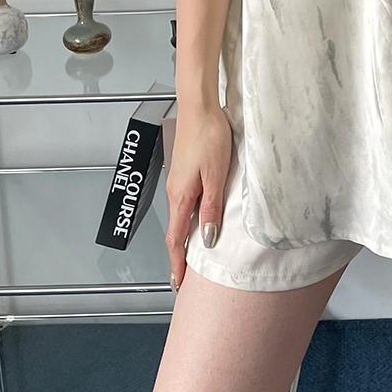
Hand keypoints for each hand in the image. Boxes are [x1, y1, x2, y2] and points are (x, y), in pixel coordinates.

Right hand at [164, 100, 232, 290]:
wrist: (199, 108)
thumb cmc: (209, 137)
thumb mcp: (216, 176)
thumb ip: (211, 208)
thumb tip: (207, 238)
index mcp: (181, 196)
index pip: (175, 239)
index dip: (177, 263)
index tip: (179, 284)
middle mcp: (175, 191)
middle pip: (175, 231)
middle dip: (179, 256)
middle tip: (184, 277)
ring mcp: (178, 181)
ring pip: (180, 216)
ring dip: (184, 238)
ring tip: (192, 255)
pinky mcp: (185, 171)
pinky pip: (184, 203)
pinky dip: (188, 219)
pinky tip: (198, 220)